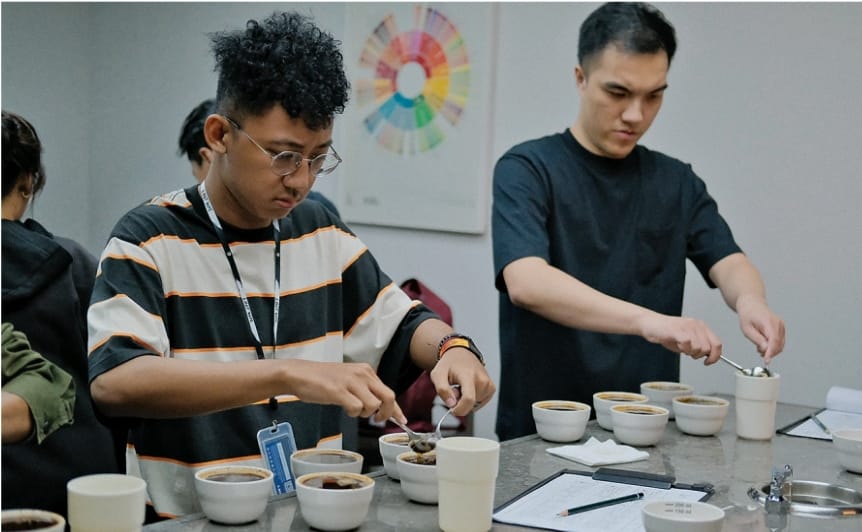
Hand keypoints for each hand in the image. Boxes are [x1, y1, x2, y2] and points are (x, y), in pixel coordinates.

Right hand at [283, 360, 403, 422]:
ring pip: (373, 404)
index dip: (396, 409)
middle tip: (376, 420)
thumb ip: (364, 391)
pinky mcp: (338, 390)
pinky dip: (352, 413)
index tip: (402, 420)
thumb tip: (378, 408)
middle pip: (388, 397)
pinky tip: (343, 408)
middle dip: (386, 413)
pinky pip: (356, 408)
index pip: (388, 391)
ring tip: (352, 409)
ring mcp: (351, 381)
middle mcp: (362, 374)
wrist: (299, 374)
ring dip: (365, 413)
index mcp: (366, 371)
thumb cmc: (322, 380)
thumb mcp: (349, 381)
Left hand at [429, 348, 495, 416]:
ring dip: (466, 401)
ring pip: (475, 405)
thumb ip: (442, 390)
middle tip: (454, 390)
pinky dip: (473, 400)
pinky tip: (469, 388)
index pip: (469, 399)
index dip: (460, 409)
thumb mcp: (437, 375)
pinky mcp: (491, 388)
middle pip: (471, 404)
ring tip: (462, 387)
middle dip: (460, 403)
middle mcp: (481, 379)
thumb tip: (452, 404)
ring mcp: (488, 384)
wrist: (461, 354)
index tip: (452, 409)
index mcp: (468, 375)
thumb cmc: (449, 365)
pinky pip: (480, 403)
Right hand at [640, 314, 722, 364]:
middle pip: (708, 348)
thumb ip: (698, 346)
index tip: (709, 362)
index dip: (715, 356)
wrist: (650, 324)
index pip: (717, 344)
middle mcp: (696, 325)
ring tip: (681, 347)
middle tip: (688, 353)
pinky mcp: (678, 330)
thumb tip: (709, 356)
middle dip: (699, 355)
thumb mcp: (687, 340)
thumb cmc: (666, 332)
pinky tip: (677, 344)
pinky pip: (687, 344)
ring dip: (689, 352)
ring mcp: (687, 327)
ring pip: (699, 348)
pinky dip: (682, 348)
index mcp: (701, 326)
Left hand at [735, 294, 785, 362]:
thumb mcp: (747, 329)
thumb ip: (757, 340)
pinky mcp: (781, 327)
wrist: (751, 303)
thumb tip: (765, 349)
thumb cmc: (748, 314)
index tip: (767, 360)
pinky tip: (764, 344)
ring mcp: (781, 325)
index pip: (774, 341)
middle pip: (779, 344)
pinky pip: (780, 341)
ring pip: (781, 344)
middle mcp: (778, 323)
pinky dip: (773, 345)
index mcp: (769, 322)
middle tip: (759, 352)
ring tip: (759, 347)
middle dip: (770, 352)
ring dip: (771, 349)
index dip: (771, 352)